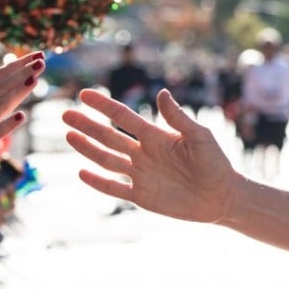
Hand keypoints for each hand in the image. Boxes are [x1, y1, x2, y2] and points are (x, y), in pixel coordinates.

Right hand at [0, 41, 42, 177]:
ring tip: (34, 80)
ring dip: (18, 92)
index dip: (20, 63)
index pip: (2, 72)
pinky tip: (22, 116)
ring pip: (2, 104)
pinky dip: (9, 123)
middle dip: (23, 73)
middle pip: (4, 85)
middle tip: (42, 62)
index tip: (39, 54)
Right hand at [62, 88, 237, 223]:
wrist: (222, 196)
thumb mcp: (199, 136)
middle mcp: (144, 153)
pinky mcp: (142, 196)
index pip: (124, 118)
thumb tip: (161, 92)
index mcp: (156, 136)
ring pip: (107, 160)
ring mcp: (141, 174)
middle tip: (66, 114)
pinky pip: (114, 188)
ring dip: (88, 149)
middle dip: (88, 126)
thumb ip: (178, 117)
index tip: (85, 94)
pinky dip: (98, 182)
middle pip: (109, 137)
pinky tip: (81, 172)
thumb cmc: (215, 162)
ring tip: (69, 135)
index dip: (104, 106)